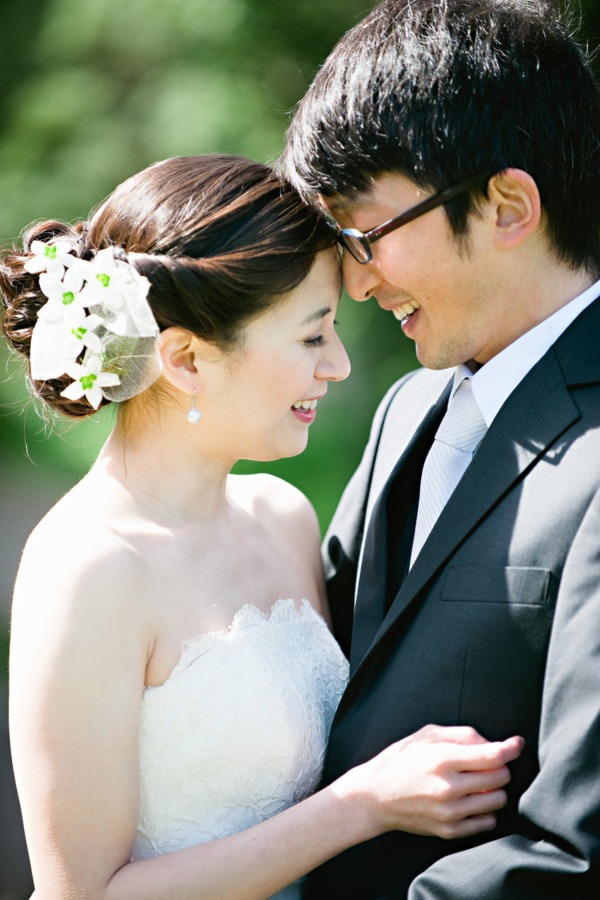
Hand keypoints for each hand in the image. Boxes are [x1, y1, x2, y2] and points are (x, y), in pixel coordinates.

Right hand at [336, 724, 523, 840]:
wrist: (374, 797)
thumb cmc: (400, 761)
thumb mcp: (426, 735)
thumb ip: (461, 734)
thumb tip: (492, 743)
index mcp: (442, 759)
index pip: (492, 756)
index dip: (511, 747)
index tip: (517, 743)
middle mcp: (448, 788)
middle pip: (500, 777)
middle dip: (499, 767)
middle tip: (485, 762)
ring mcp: (449, 813)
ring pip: (497, 800)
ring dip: (493, 789)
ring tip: (477, 782)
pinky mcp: (449, 831)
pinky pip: (487, 822)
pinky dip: (485, 810)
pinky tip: (470, 800)